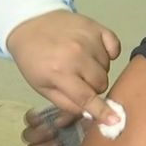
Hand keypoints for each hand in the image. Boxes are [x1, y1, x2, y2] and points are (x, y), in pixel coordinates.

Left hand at [7, 11, 121, 124]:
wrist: (30, 24)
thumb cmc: (34, 60)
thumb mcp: (42, 87)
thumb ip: (66, 103)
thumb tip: (90, 114)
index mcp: (59, 72)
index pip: (86, 97)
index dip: (102, 111)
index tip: (115, 121)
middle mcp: (76, 55)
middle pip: (101, 83)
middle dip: (93, 86)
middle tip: (78, 79)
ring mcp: (88, 39)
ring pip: (107, 67)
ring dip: (97, 69)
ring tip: (80, 62)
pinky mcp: (96, 27)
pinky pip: (114, 47)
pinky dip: (109, 52)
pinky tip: (95, 52)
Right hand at [22, 109, 86, 145]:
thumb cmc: (90, 129)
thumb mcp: (82, 115)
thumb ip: (70, 114)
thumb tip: (58, 121)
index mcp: (50, 121)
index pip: (31, 118)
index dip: (32, 119)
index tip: (41, 119)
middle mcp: (45, 135)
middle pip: (27, 135)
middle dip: (37, 134)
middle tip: (52, 133)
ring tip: (58, 145)